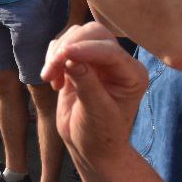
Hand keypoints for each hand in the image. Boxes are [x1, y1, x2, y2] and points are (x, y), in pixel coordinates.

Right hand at [42, 23, 148, 166]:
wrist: (90, 148)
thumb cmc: (101, 135)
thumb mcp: (97, 113)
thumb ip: (86, 83)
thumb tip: (70, 58)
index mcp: (132, 74)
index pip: (110, 50)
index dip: (86, 48)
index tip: (64, 55)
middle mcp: (117, 63)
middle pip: (93, 33)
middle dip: (70, 46)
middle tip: (52, 68)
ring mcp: (97, 60)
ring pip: (75, 36)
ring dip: (57, 53)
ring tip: (49, 78)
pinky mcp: (78, 62)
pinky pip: (62, 45)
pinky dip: (52, 58)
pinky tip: (54, 82)